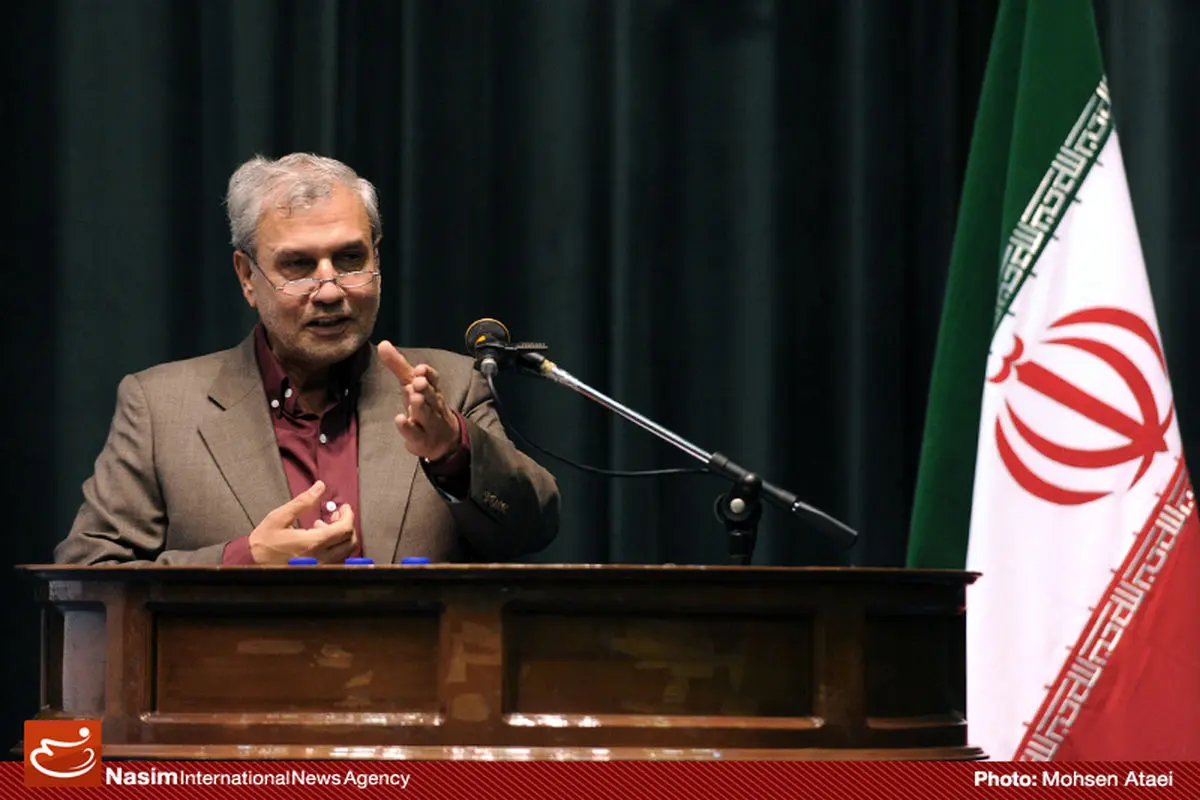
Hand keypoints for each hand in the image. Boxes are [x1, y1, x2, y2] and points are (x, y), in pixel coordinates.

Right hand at [247, 480, 357, 564]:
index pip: (344, 529)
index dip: (348, 515)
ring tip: (324, 523)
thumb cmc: (264, 541)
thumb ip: (303, 501)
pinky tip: (319, 536)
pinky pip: (336, 558)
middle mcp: (320, 557)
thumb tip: (320, 487)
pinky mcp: (316, 569)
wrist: (252, 563)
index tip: (344, 507)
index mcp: (312, 543)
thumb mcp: (280, 517)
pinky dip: (335, 545)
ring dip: (341, 535)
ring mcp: (319, 565)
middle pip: (349, 541)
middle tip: (336, 513)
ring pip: (345, 551)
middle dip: (346, 523)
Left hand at [377, 340, 461, 461]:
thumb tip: (382, 343)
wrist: (444, 440)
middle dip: (425, 388)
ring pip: (426, 414)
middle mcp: (433, 405)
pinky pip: (415, 434)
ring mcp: (428, 423)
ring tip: (414, 397)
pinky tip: (400, 420)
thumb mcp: (411, 385)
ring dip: (420, 406)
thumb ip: (398, 365)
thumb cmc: (424, 406)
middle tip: (418, 381)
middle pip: (431, 396)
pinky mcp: (421, 439)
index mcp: (432, 390)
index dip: (429, 375)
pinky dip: (408, 428)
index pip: (434, 380)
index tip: (420, 369)